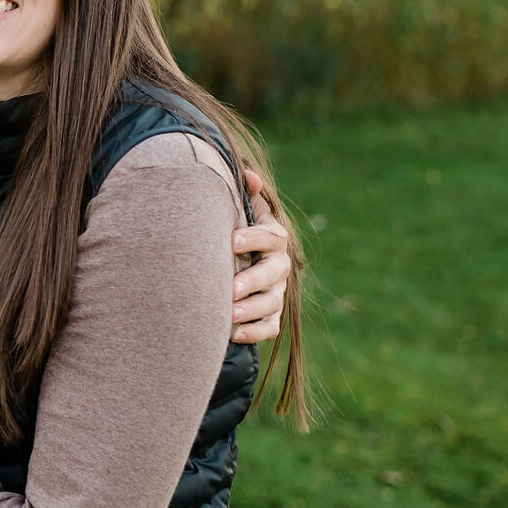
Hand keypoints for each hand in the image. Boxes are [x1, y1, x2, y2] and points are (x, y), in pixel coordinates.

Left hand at [230, 167, 292, 343]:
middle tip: (229, 288)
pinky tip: (232, 333)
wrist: (239, 261)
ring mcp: (277, 292)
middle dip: (252, 281)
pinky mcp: (271, 316)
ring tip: (229, 314)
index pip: (270, 237)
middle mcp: (279, 266)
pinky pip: (269, 328)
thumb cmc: (234, 231)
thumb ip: (245, 195)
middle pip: (273, 274)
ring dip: (251, 310)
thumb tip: (248, 175)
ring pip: (272, 304)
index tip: (231, 241)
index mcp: (273, 238)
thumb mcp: (242, 211)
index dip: (253, 238)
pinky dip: (253, 333)